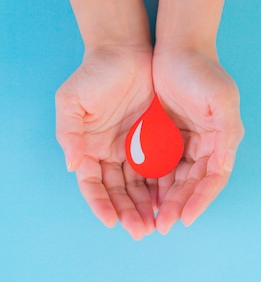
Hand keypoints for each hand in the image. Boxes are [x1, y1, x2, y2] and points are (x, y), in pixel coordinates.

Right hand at [56, 47, 155, 239]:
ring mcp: (135, 149)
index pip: (94, 186)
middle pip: (120, 192)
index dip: (101, 204)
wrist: (127, 51)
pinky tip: (171, 201)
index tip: (112, 220)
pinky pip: (162, 169)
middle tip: (141, 230)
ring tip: (157, 223)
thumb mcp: (72, 101)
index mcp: (89, 149)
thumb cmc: (95, 75)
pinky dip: (165, 186)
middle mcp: (112, 154)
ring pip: (142, 186)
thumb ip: (69, 134)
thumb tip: (72, 166)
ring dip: (147, 206)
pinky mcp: (158, 141)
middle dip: (129, 212)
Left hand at [151, 47, 243, 233]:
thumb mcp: (221, 99)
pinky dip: (150, 184)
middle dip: (177, 206)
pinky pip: (156, 166)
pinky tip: (138, 197)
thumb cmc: (203, 72)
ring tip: (148, 220)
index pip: (212, 180)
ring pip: (173, 181)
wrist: (178, 46)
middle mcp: (204, 147)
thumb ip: (226, 133)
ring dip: (163, 201)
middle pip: (191, 185)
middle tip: (160, 225)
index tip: (184, 218)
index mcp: (220, 141)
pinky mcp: (162, 138)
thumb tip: (223, 167)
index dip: (200, 200)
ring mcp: (183, 143)